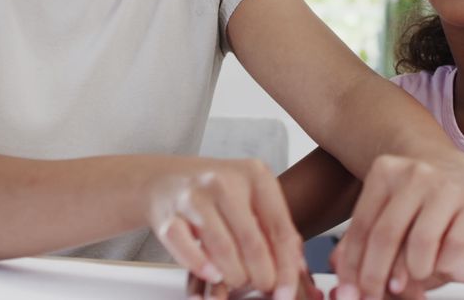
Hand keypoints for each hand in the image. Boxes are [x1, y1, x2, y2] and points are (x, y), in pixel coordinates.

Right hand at [150, 158, 304, 299]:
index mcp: (255, 175)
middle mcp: (225, 182)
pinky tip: (213, 276)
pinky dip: (201, 267)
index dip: (286, 266)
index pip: (280, 227)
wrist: (166, 179)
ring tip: (239, 282)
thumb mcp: (252, 197)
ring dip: (234, 275)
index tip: (286, 291)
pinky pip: (186, 248)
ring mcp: (194, 197)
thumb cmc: (217, 192)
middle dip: (261, 275)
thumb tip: (297, 268)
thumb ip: (275, 228)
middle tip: (263, 287)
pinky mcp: (168, 214)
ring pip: (222, 248)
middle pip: (252, 241)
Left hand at [329, 154, 463, 298]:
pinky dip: (442, 264)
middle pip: (386, 235)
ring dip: (413, 271)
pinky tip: (438, 264)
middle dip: (376, 275)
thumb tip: (339, 272)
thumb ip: (361, 238)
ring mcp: (447, 187)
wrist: (456, 171)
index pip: (363, 227)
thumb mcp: (383, 207)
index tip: (350, 292)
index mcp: (385, 172)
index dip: (353, 265)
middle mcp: (415, 174)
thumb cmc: (413, 197)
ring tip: (414, 275)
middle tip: (373, 297)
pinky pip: (454, 246)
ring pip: (421, 242)